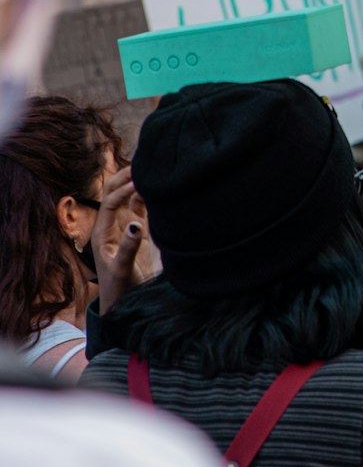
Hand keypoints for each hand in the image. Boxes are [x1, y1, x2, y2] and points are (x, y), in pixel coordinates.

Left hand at [92, 166, 148, 314]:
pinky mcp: (138, 230)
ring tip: (150, 169)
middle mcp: (111, 224)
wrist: (125, 302)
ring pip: (126, 195)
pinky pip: (139, 205)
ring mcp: (124, 226)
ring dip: (135, 181)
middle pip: (113, 191)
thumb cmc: (119, 289)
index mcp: (102, 232)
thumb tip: (136, 223)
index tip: (139, 183)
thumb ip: (128, 247)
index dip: (123, 190)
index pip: (109, 201)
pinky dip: (145, 194)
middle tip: (143, 164)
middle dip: (124, 177)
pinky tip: (156, 188)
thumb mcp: (122, 269)